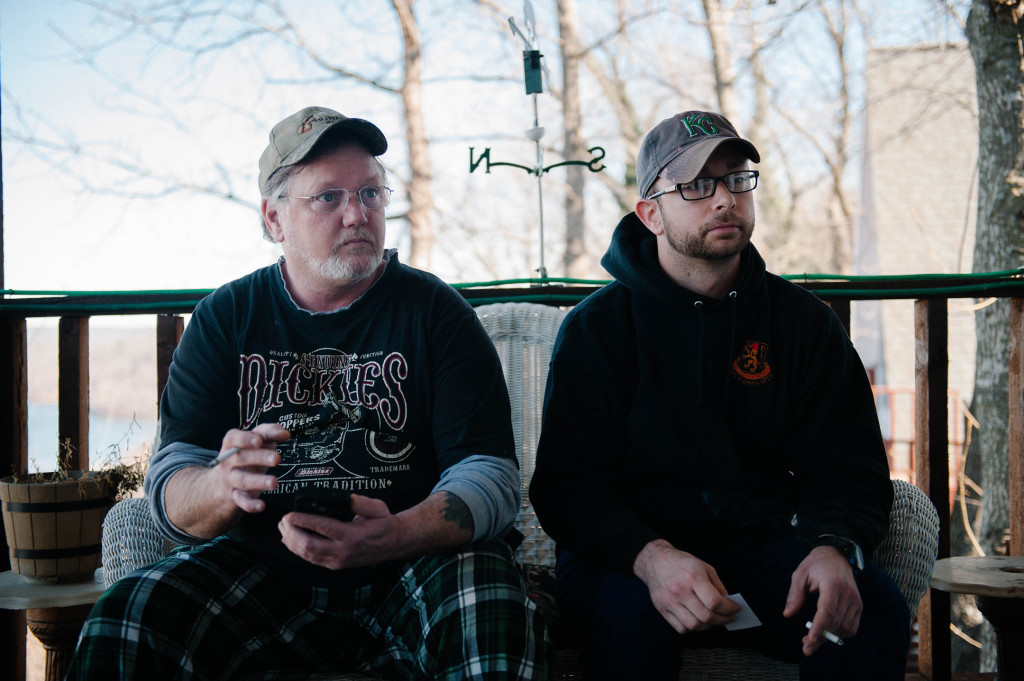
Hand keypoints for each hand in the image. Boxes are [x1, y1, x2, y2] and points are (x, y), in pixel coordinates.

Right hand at [212, 423, 287, 513]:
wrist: (224, 480)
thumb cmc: (247, 453)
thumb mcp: (256, 439)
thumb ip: (270, 432)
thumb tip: (285, 434)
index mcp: (232, 444)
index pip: (233, 438)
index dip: (245, 439)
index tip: (258, 440)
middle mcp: (228, 461)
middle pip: (241, 458)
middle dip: (259, 458)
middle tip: (276, 459)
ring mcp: (231, 479)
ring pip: (243, 480)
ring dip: (258, 482)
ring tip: (274, 482)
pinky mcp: (236, 496)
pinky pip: (241, 501)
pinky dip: (250, 504)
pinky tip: (262, 505)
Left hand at [278, 494, 400, 569]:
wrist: (393, 544)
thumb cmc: (384, 523)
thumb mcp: (378, 508)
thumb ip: (362, 503)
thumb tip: (347, 498)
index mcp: (353, 536)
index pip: (323, 528)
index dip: (303, 521)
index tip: (289, 515)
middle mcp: (343, 551)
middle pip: (309, 545)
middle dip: (292, 533)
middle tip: (283, 520)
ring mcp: (338, 561)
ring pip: (307, 555)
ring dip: (292, 542)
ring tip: (283, 528)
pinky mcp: (335, 565)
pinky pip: (311, 559)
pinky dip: (298, 550)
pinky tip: (291, 540)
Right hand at [633, 539, 740, 633]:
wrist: (655, 561)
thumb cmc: (681, 563)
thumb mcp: (703, 566)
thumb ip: (717, 585)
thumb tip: (727, 603)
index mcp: (692, 577)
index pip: (714, 602)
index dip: (729, 609)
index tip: (735, 609)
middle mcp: (680, 590)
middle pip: (706, 616)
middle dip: (723, 620)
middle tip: (729, 617)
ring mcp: (669, 601)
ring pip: (694, 625)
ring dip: (708, 625)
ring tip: (713, 619)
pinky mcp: (662, 609)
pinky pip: (681, 628)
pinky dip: (692, 628)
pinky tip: (697, 620)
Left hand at [784, 545, 862, 655]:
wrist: (837, 555)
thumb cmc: (816, 564)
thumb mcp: (800, 574)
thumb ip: (795, 595)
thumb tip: (788, 614)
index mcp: (832, 584)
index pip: (827, 611)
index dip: (819, 627)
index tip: (810, 640)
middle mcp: (848, 593)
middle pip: (835, 622)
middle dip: (820, 638)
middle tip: (806, 648)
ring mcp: (856, 600)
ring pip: (844, 628)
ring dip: (829, 637)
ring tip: (813, 640)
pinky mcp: (859, 605)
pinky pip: (852, 627)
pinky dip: (840, 633)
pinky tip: (827, 633)